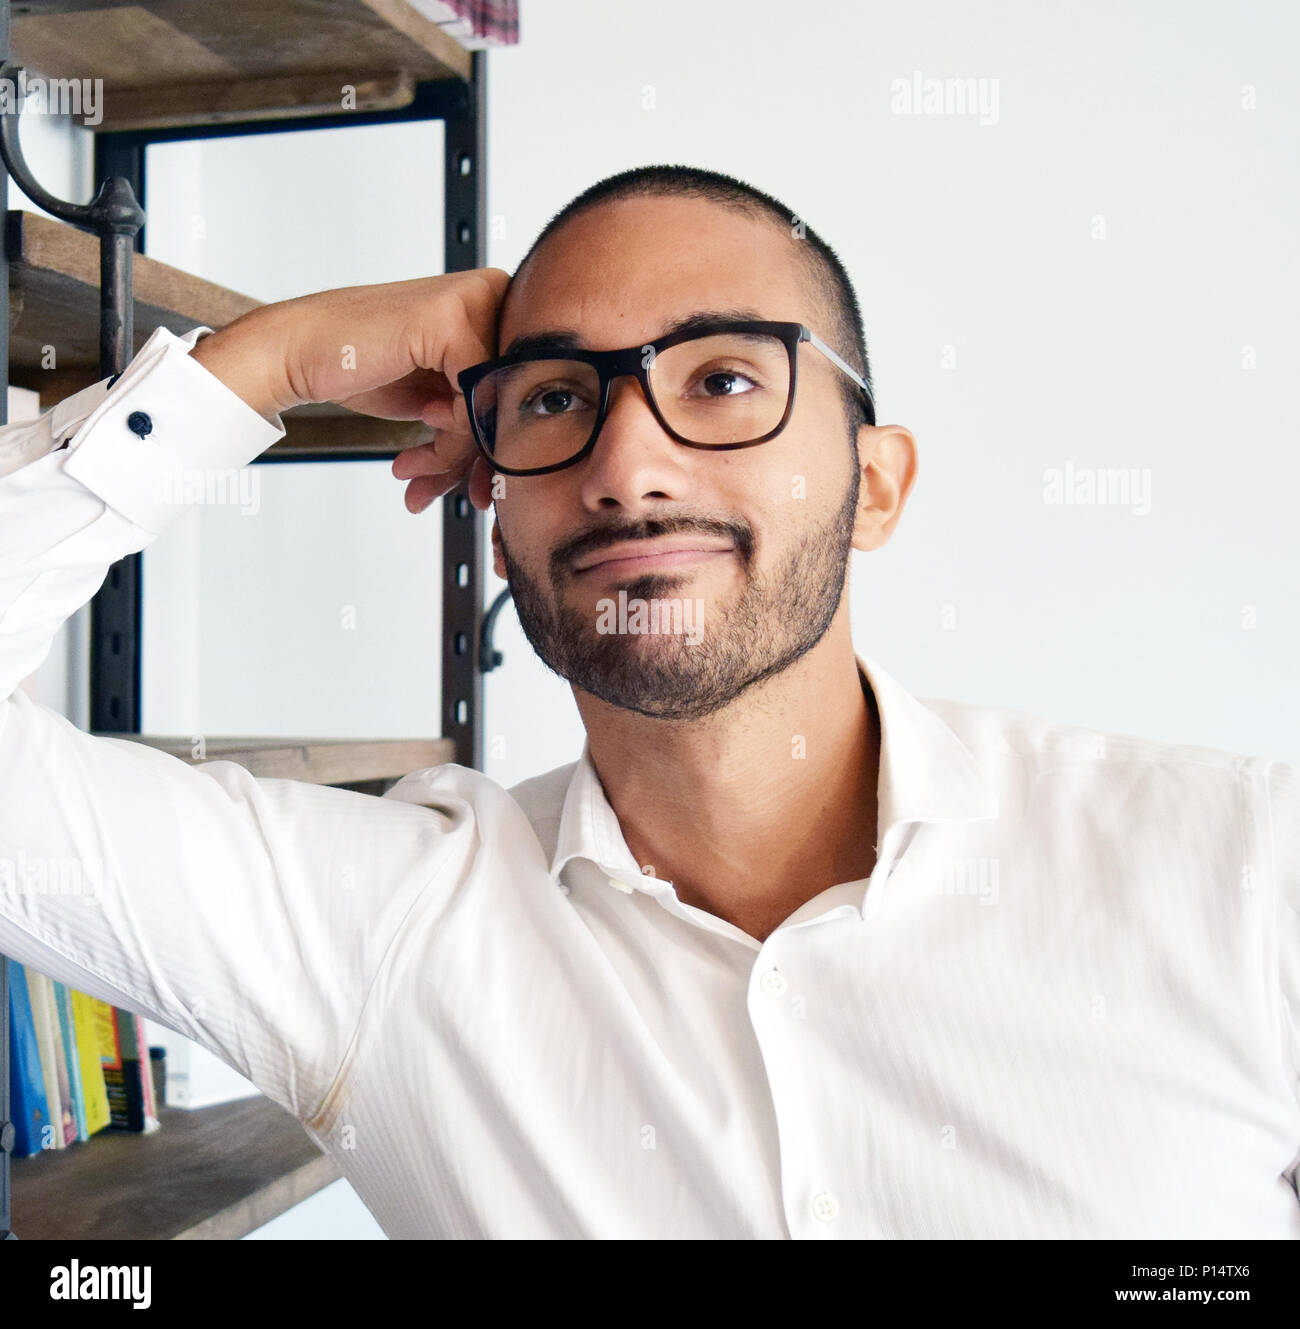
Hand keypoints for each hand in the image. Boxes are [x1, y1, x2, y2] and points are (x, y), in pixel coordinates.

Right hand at [189, 268, 509, 510]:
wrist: (298, 352)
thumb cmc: (361, 367)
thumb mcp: (436, 396)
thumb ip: (480, 416)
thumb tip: (518, 459)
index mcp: (493, 304)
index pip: (521, 385)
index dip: (499, 444)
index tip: (477, 485)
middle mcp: (490, 294)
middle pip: (512, 395)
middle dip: (482, 458)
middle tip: (453, 490)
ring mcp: (473, 302)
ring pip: (493, 406)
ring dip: (455, 458)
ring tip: (419, 477)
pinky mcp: (451, 322)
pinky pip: (472, 404)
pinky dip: (447, 441)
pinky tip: (414, 452)